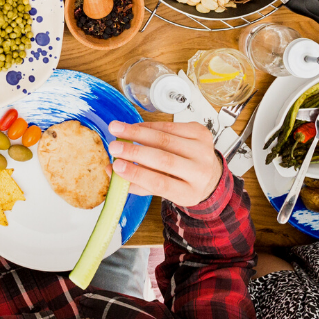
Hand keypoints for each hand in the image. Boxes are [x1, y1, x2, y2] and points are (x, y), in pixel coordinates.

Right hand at [107, 120, 223, 207]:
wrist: (209, 172)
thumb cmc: (181, 182)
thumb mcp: (163, 191)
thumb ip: (137, 183)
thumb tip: (110, 170)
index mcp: (190, 193)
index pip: (161, 183)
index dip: (137, 174)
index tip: (116, 166)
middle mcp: (201, 172)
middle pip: (164, 160)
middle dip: (134, 152)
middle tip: (113, 147)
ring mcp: (203, 150)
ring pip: (165, 139)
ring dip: (137, 133)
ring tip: (117, 129)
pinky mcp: (202, 132)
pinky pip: (170, 127)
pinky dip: (149, 126)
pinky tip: (134, 127)